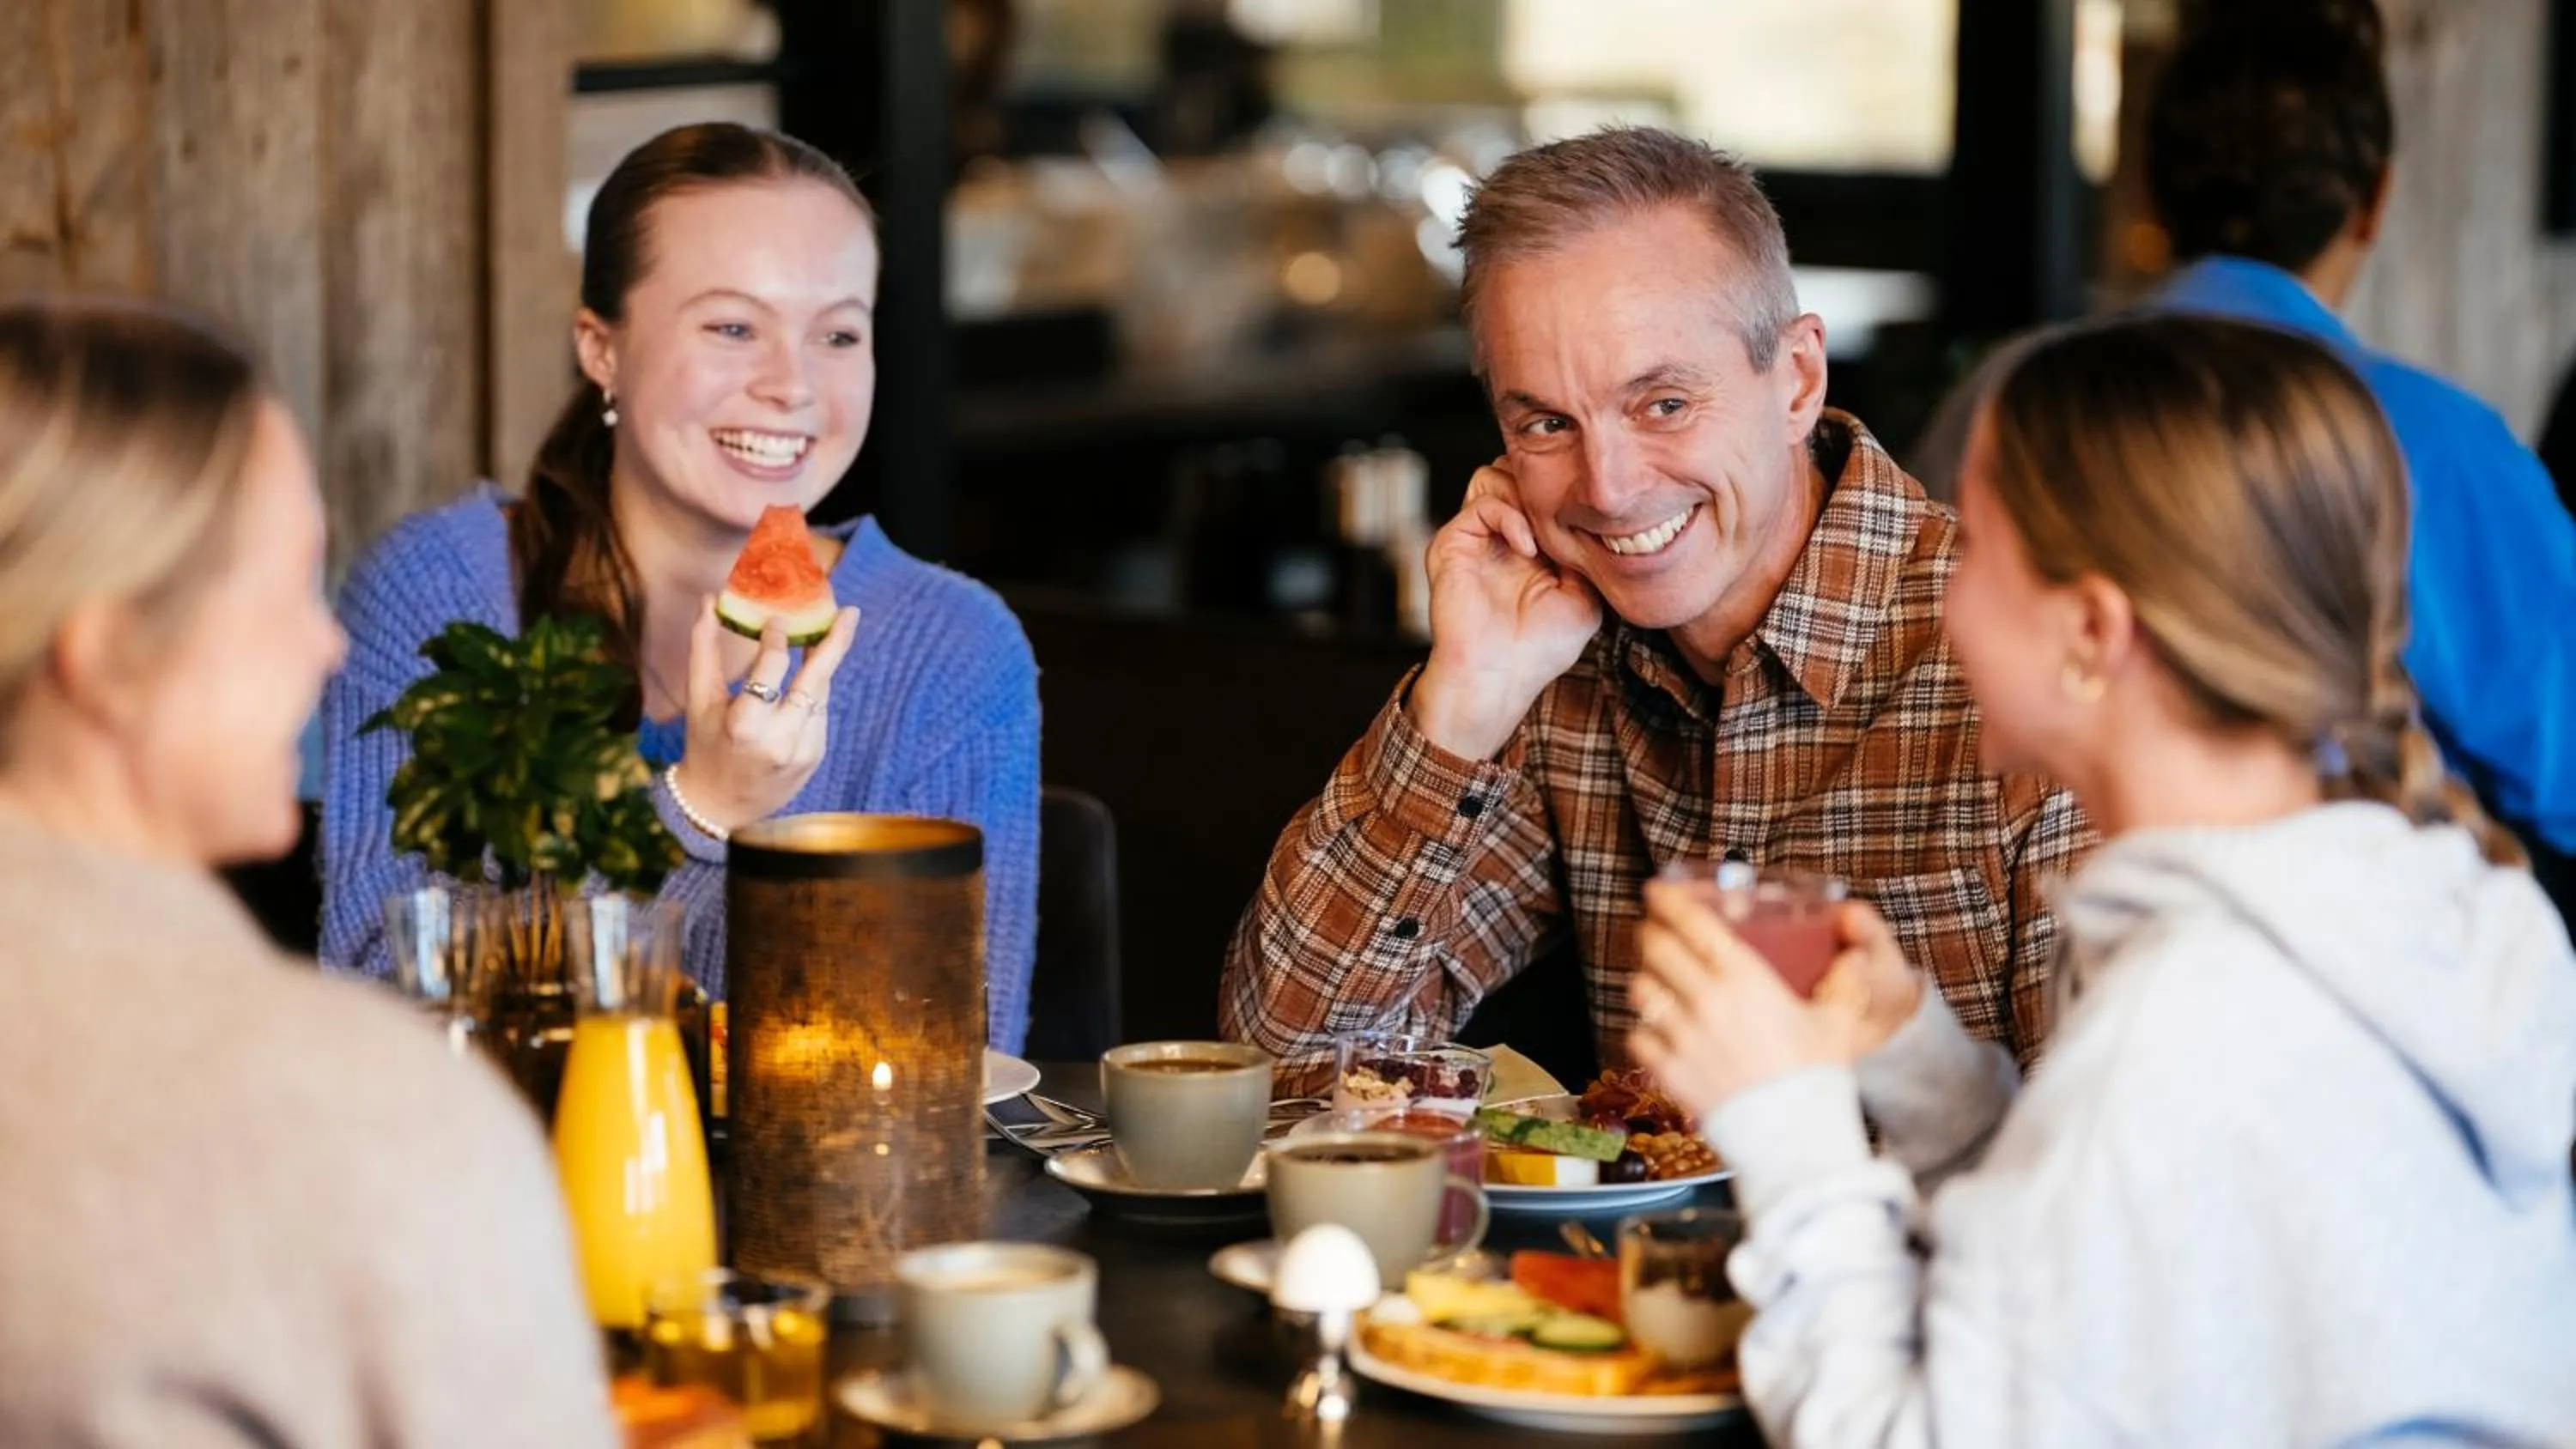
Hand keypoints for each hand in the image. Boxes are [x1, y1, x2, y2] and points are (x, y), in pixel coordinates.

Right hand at [669, 599, 860, 834]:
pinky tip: (800, 686)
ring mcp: (804, 749)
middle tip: (851, 612)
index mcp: (745, 725)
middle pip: (817, 680)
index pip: (771, 667)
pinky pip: (819, 712)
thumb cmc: (704, 746)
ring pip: (820, 693)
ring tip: (823, 636)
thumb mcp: (699, 701)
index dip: (777, 638)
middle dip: (837, 642)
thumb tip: (709, 601)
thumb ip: (704, 649)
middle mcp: (780, 739)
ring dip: (820, 665)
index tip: (779, 620)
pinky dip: (811, 694)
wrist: (720, 807)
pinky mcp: (816, 756)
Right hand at [1410, 462, 1602, 758]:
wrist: (1499, 676)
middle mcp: (1497, 536)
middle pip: (1514, 471)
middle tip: (1563, 518)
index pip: (1539, 490)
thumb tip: (1592, 519)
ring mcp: (1474, 538)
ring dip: (1524, 495)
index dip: (1563, 493)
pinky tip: (1528, 549)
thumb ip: (1583, 554)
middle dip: (1542, 486)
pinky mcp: (1452, 543)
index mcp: (1527, 545)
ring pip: (1493, 475)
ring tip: (1543, 534)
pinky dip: (1510, 517)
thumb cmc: (1539, 648)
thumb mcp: (1584, 597)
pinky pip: (1482, 502)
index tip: (1585, 519)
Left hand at [1628, 882, 1906, 1118]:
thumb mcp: (1835, 1021)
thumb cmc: (1815, 1077)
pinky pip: (1637, 1038)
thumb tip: (1854, 958)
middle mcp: (1706, 1002)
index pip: (1694, 926)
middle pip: (1658, 949)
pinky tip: (1655, 1029)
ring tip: (1655, 979)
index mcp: (1745, 981)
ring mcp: (1682, 1038)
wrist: (1794, 1137)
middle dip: (1650, 932)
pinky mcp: (1669, 1072)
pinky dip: (1642, 1029)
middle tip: (1655, 929)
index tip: (1657, 890)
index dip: (1669, 901)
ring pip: (1641, 991)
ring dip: (1645, 978)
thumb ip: (1842, 984)